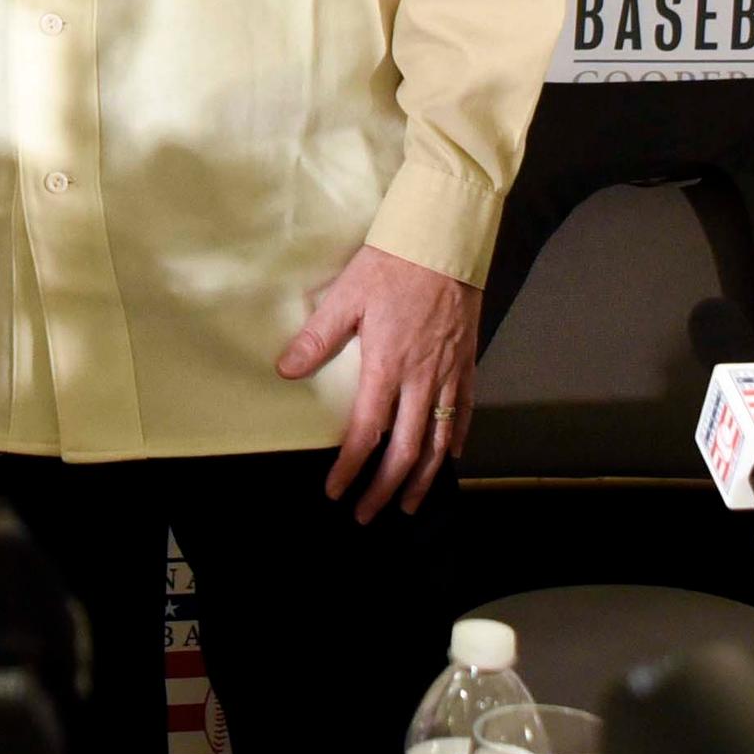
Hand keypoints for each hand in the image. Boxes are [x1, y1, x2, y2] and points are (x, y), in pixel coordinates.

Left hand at [276, 244, 480, 521]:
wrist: (444, 239)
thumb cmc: (392, 263)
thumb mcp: (347, 295)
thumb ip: (318, 337)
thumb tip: (286, 370)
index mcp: (388, 365)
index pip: (368, 432)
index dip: (351, 467)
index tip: (336, 490)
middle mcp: (421, 378)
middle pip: (406, 449)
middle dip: (386, 488)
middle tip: (368, 514)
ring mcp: (448, 373)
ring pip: (439, 440)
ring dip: (423, 477)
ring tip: (409, 503)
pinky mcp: (467, 362)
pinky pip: (463, 412)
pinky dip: (455, 439)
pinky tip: (448, 456)